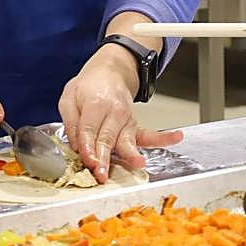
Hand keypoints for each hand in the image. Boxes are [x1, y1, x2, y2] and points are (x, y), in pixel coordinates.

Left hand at [59, 45, 182, 182]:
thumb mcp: (69, 99)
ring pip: (128, 139)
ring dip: (131, 154)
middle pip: (107, 138)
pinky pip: (150, 134)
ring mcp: (126, 120)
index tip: (87, 159)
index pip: (89, 128)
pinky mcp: (135, 126)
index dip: (87, 146)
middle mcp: (113, 112)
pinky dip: (164, 137)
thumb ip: (71, 122)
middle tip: (101, 172)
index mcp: (94, 104)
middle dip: (104, 157)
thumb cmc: (87, 87)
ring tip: (138, 163)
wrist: (109, 72)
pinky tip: (176, 137)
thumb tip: (76, 146)